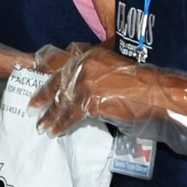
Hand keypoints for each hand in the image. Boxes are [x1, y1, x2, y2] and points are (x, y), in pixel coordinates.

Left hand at [30, 41, 186, 156]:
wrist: (155, 91)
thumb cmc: (138, 81)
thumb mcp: (112, 64)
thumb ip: (92, 68)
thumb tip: (75, 81)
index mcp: (88, 54)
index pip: (60, 64)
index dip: (46, 76)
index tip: (35, 84)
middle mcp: (84, 66)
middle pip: (57, 83)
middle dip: (42, 97)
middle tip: (31, 107)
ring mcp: (86, 84)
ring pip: (62, 102)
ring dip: (50, 116)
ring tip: (42, 126)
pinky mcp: (91, 102)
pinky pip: (71, 116)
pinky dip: (62, 125)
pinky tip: (56, 131)